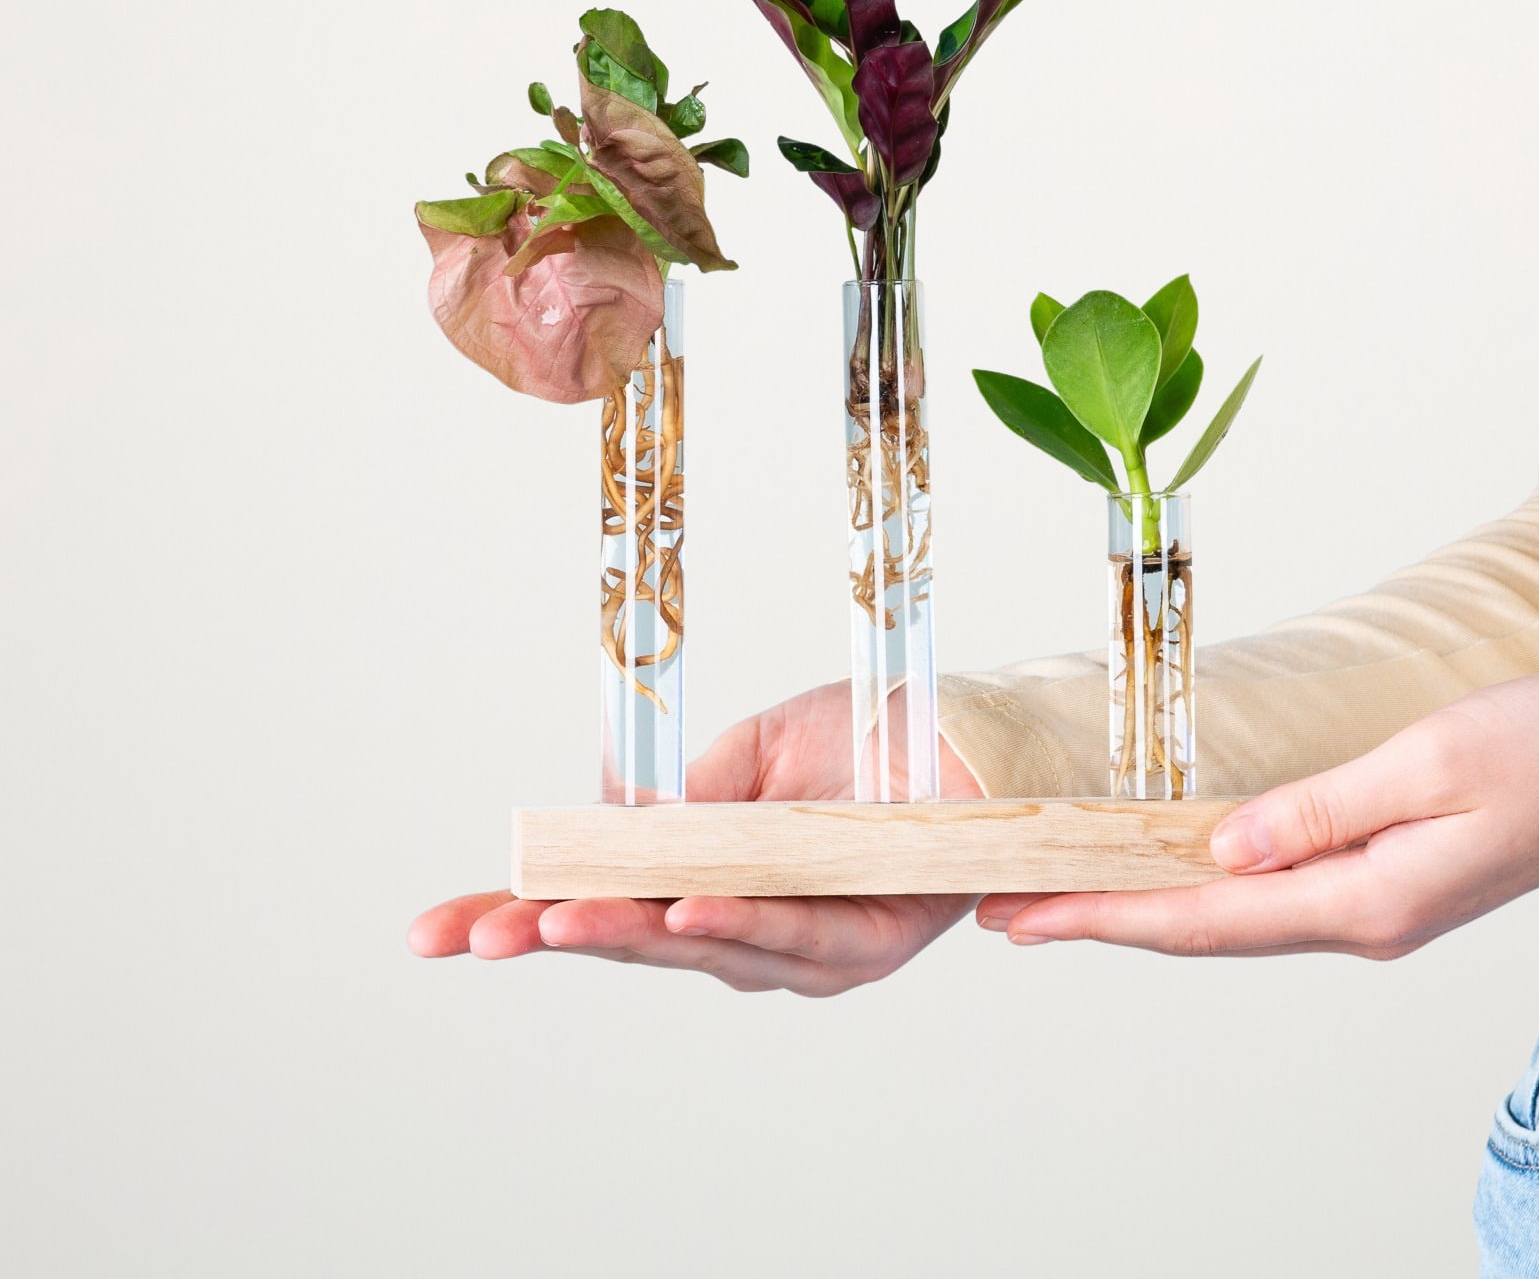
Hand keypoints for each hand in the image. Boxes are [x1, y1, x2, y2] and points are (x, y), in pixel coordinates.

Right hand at [409, 681, 984, 994]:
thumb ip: (689, 802)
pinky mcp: (869, 940)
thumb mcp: (755, 754)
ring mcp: (808, 946)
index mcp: (716, 884)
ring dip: (633, 935)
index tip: (438, 930)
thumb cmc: (871, 737)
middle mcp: (755, 929)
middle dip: (559, 934)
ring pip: (704, 947)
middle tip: (483, 931)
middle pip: (642, 942)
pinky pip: (797, 934)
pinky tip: (686, 915)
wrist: (967, 724)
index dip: (526, 914)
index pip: (609, 907)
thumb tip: (617, 829)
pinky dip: (740, 924)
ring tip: (560, 923)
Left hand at [979, 669, 1538, 959]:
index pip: (1205, 919)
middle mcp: (1355, 917)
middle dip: (1100, 920)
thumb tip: (1223, 850)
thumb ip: (1320, 810)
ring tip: (1059, 897)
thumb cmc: (1532, 754)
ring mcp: (1364, 906)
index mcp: (1362, 899)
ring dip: (1139, 909)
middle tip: (1006, 911)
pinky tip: (1159, 878)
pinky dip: (1194, 891)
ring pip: (1225, 918)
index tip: (1027, 916)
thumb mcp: (1424, 766)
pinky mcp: (1371, 880)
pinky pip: (1261, 897)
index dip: (1107, 917)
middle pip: (1201, 929)